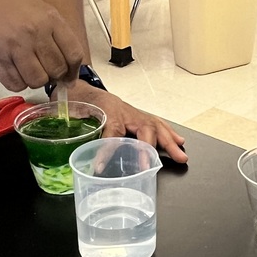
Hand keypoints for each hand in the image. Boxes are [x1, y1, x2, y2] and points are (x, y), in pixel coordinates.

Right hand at [0, 0, 84, 90]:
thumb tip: (69, 64)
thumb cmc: (1, 6)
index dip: (73, 70)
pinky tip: (11, 68)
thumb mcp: (36, 7)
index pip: (74, 53)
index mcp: (48, 18)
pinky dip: (16, 82)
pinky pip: (17, 85)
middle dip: (53, 76)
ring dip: (34, 79)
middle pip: (57, 70)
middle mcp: (34, 33)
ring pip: (38, 81)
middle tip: (45, 71)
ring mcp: (15, 48)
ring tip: (25, 67)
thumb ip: (55, 32)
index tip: (70, 77)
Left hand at [63, 80, 188, 161]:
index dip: (107, 149)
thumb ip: (78, 132)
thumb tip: (78, 156)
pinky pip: (158, 124)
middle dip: (149, 148)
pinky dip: (170, 134)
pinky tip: (179, 141)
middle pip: (144, 129)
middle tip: (151, 165)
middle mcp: (128, 112)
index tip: (100, 166)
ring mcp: (137, 114)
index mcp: (110, 112)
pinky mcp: (141, 117)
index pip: (111, 131)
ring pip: (156, 127)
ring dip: (169, 143)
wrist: (88, 90)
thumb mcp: (75, 116)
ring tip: (181, 156)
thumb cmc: (84, 103)